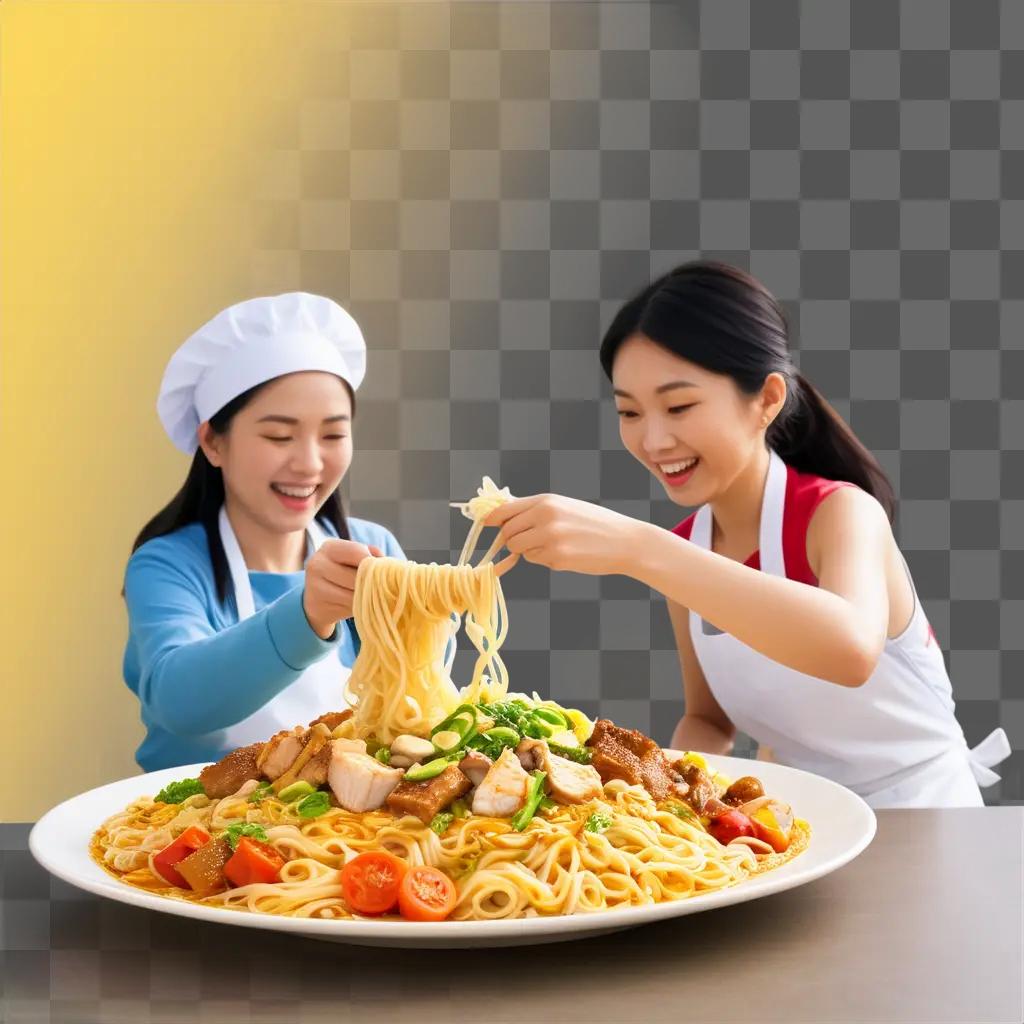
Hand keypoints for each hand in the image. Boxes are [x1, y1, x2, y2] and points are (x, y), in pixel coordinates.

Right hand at [302, 541, 382, 638]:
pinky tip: (362, 606)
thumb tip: (389, 565)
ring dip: (368, 597)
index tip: (384, 571)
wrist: (318, 599)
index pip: (357, 551)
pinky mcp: (318, 606)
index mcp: (329, 547)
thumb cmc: (344, 573)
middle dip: (372, 583)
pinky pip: (349, 608)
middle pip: (356, 575)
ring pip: (353, 594)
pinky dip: (361, 608)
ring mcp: (315, 586)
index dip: (374, 562)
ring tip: (375, 597)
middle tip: (383, 588)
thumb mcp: (355, 558)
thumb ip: (373, 555)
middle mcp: (318, 564)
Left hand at [484, 494, 640, 576]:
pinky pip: (536, 560)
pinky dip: (544, 559)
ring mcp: (550, 539)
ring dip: (528, 550)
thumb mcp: (564, 506)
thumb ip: (535, 509)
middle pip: (508, 532)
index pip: (505, 510)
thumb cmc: (594, 523)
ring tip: (553, 545)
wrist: (625, 541)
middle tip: (528, 540)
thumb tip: (503, 512)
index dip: (492, 519)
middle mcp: (545, 518)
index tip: (486, 523)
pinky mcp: (557, 559)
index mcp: (546, 501)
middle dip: (512, 539)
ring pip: (519, 549)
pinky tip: (566, 553)